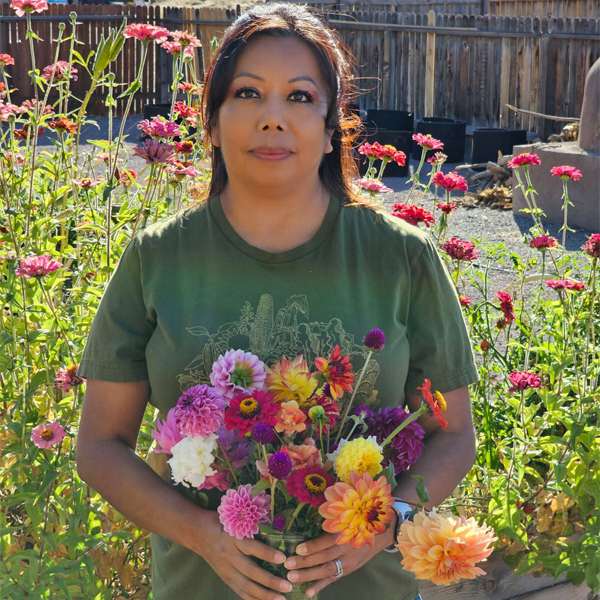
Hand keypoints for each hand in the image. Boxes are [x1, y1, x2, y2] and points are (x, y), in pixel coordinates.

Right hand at [195, 511, 293, 599]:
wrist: (197, 532)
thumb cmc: (221, 522)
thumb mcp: (235, 519)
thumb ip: (251, 525)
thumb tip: (276, 526)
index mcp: (233, 538)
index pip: (252, 547)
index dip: (267, 554)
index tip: (283, 558)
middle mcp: (229, 555)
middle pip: (250, 571)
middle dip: (270, 581)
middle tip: (287, 586)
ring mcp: (225, 569)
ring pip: (246, 585)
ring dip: (264, 595)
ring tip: (281, 599)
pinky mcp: (224, 577)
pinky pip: (239, 591)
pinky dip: (253, 599)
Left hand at [283, 516, 397, 597]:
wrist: (380, 534)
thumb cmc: (359, 521)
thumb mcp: (349, 517)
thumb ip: (333, 519)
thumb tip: (310, 514)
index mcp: (346, 533)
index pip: (328, 542)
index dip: (313, 546)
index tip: (297, 549)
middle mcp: (347, 549)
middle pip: (325, 558)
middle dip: (306, 562)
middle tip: (288, 564)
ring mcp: (348, 562)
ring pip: (327, 571)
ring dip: (309, 575)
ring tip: (292, 577)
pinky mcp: (347, 571)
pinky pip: (333, 580)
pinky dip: (320, 586)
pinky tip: (308, 592)